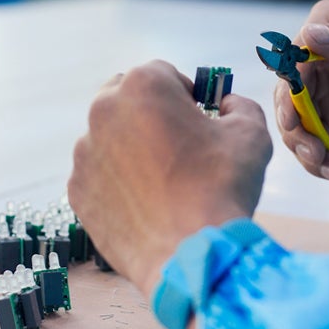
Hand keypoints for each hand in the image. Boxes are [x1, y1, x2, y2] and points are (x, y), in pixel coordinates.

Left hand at [69, 61, 271, 297]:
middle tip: (177, 143)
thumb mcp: (251, 131)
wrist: (192, 255)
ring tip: (163, 180)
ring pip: (109, 137)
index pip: (163, 73)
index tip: (198, 118)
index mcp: (143, 85)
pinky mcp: (77, 189)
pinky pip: (98, 174)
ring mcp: (85, 153)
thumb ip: (238, 104)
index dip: (185, 94)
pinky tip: (146, 203)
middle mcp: (103, 111)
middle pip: (126, 97)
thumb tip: (227, 104)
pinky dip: (117, 182)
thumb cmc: (223, 188)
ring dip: (131, 147)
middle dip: (150, 113)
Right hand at [274, 0, 328, 181]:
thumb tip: (309, 35)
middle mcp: (316, 54)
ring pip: (294, 121)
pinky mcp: (328, 116)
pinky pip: (312, 139)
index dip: (289, 85)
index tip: (293, 116)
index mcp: (328, 23)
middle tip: (312, 153)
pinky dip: (321, 161)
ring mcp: (319, 86)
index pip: (294, 54)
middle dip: (294, 127)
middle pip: (286, 92)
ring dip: (307, 150)